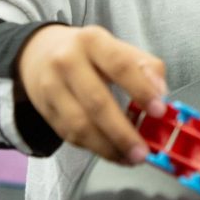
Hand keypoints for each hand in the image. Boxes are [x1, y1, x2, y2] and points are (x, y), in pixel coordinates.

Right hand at [16, 24, 166, 164]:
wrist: (39, 53)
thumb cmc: (88, 53)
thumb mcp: (116, 47)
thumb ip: (144, 66)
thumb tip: (161, 93)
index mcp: (93, 41)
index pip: (119, 65)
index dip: (141, 89)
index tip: (159, 110)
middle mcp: (67, 62)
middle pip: (96, 101)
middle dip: (122, 132)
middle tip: (143, 151)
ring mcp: (52, 88)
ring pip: (80, 125)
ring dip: (108, 147)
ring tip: (131, 158)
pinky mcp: (45, 110)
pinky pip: (71, 135)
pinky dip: (96, 149)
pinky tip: (114, 154)